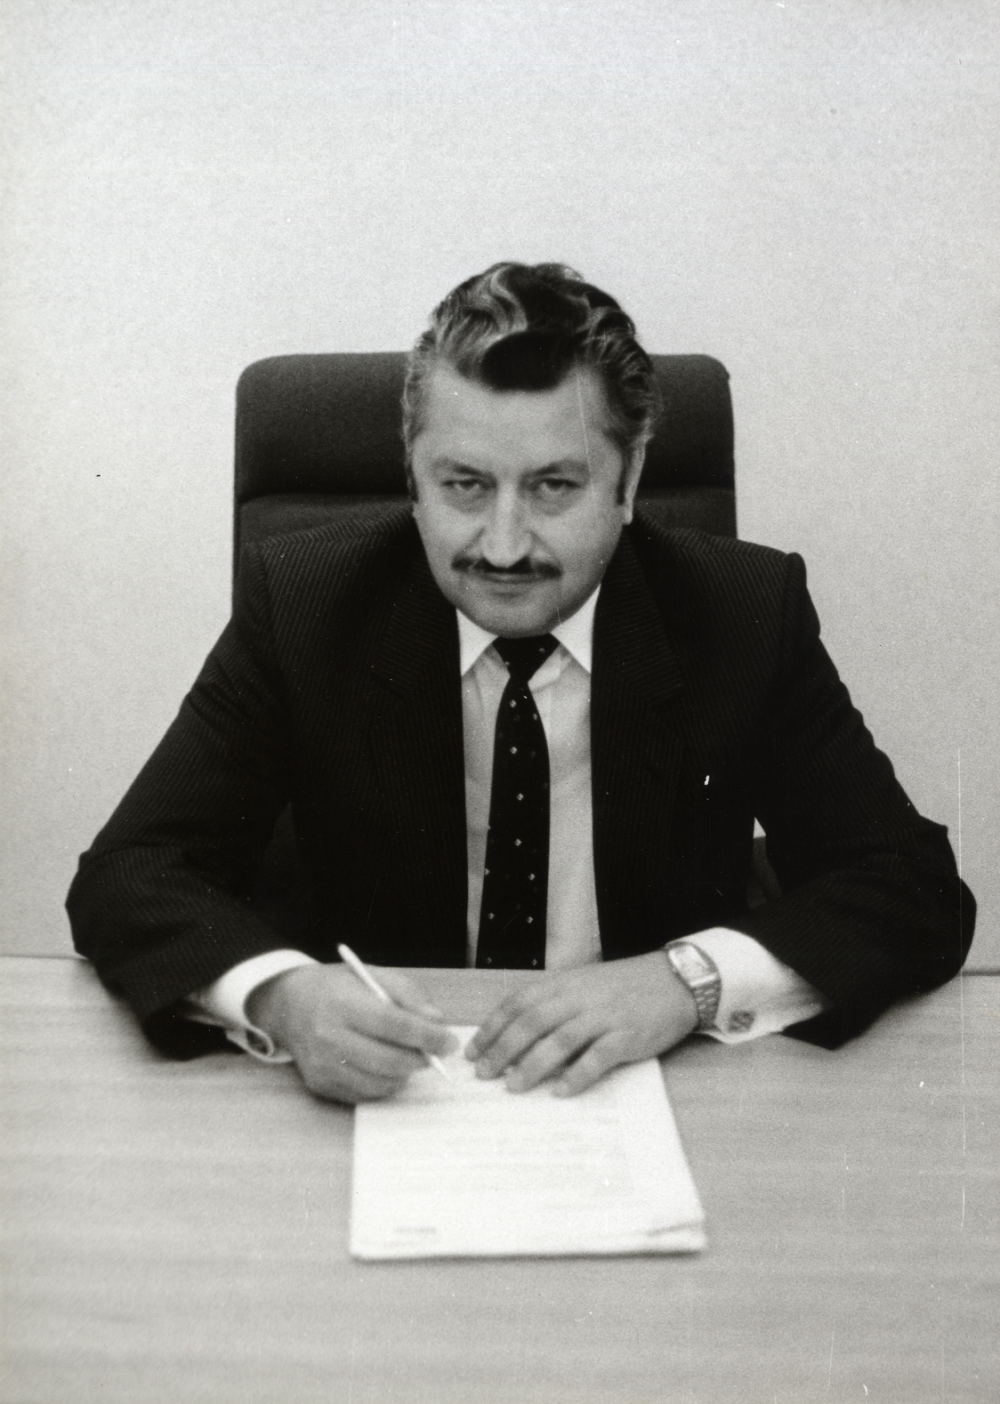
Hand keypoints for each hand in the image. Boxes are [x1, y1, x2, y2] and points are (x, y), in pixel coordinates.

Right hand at [247, 964, 457, 1103]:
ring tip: (410, 1056)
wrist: (289, 1005)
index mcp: (342, 1003)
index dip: (426, 1035)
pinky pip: (365, 1094)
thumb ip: (408, 995)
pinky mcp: (321, 1085)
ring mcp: (322, 1065)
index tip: (449, 1041)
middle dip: (421, 1059)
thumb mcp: (372, 976)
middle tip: (436, 1052)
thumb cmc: (337, 988)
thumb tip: (436, 1022)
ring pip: (379, 1082)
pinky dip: (386, 1083)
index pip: (392, 1024)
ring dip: (405, 1073)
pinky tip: (387, 1066)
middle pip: (388, 1060)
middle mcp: (328, 1036)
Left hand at [465, 952, 698, 1095]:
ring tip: (514, 1085)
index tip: (474, 1051)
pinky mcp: (627, 1035)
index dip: (493, 1027)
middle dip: (503, 1049)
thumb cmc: (623, 986)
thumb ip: (553, 1004)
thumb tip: (515, 1037)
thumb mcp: (582, 985)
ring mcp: (604, 1016)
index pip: (518, 1003)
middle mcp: (579, 997)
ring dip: (533, 1064)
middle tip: (485, 1074)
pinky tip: (562, 1091)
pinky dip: (578, 1074)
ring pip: (560, 1040)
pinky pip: (599, 1056)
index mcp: (564, 983)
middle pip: (532, 1022)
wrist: (673, 980)